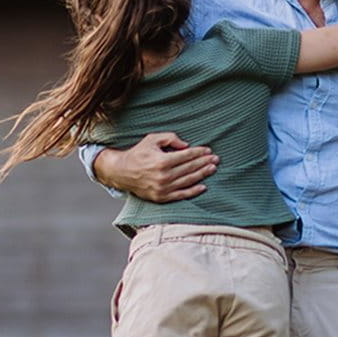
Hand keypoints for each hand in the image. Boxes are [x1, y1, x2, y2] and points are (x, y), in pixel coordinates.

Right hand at [94, 132, 216, 201]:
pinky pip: (181, 195)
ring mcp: (163, 188)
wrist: (122, 172)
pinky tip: (203, 186)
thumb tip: (186, 145)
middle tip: (216, 159)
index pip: (186, 156)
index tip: (208, 150)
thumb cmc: (138, 154)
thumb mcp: (151, 139)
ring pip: (188, 181)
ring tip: (212, 169)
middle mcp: (164, 176)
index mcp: (162, 161)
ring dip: (202, 174)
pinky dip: (193, 191)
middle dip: (204, 162)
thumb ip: (170, 138)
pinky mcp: (161, 197)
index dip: (199, 153)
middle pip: (190, 168)